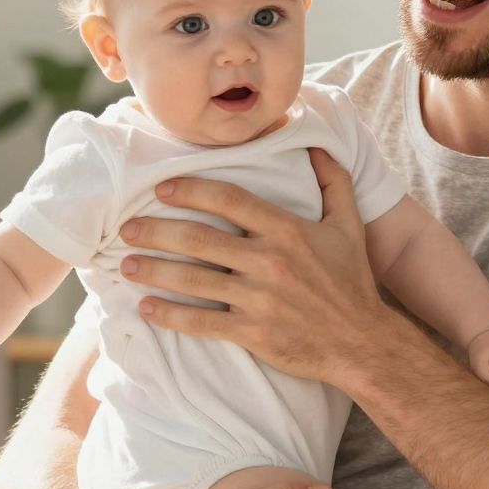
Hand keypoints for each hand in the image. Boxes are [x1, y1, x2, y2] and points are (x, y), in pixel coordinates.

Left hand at [114, 147, 395, 388]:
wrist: (363, 343)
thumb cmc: (353, 282)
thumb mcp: (351, 225)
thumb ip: (334, 181)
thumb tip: (315, 145)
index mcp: (288, 230)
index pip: (229, 199)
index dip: (191, 189)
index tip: (162, 188)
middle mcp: (270, 262)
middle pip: (199, 238)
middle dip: (157, 231)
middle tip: (127, 227)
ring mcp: (260, 299)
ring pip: (193, 280)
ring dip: (154, 270)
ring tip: (125, 264)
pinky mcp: (254, 333)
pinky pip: (202, 322)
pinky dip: (170, 315)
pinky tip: (146, 308)